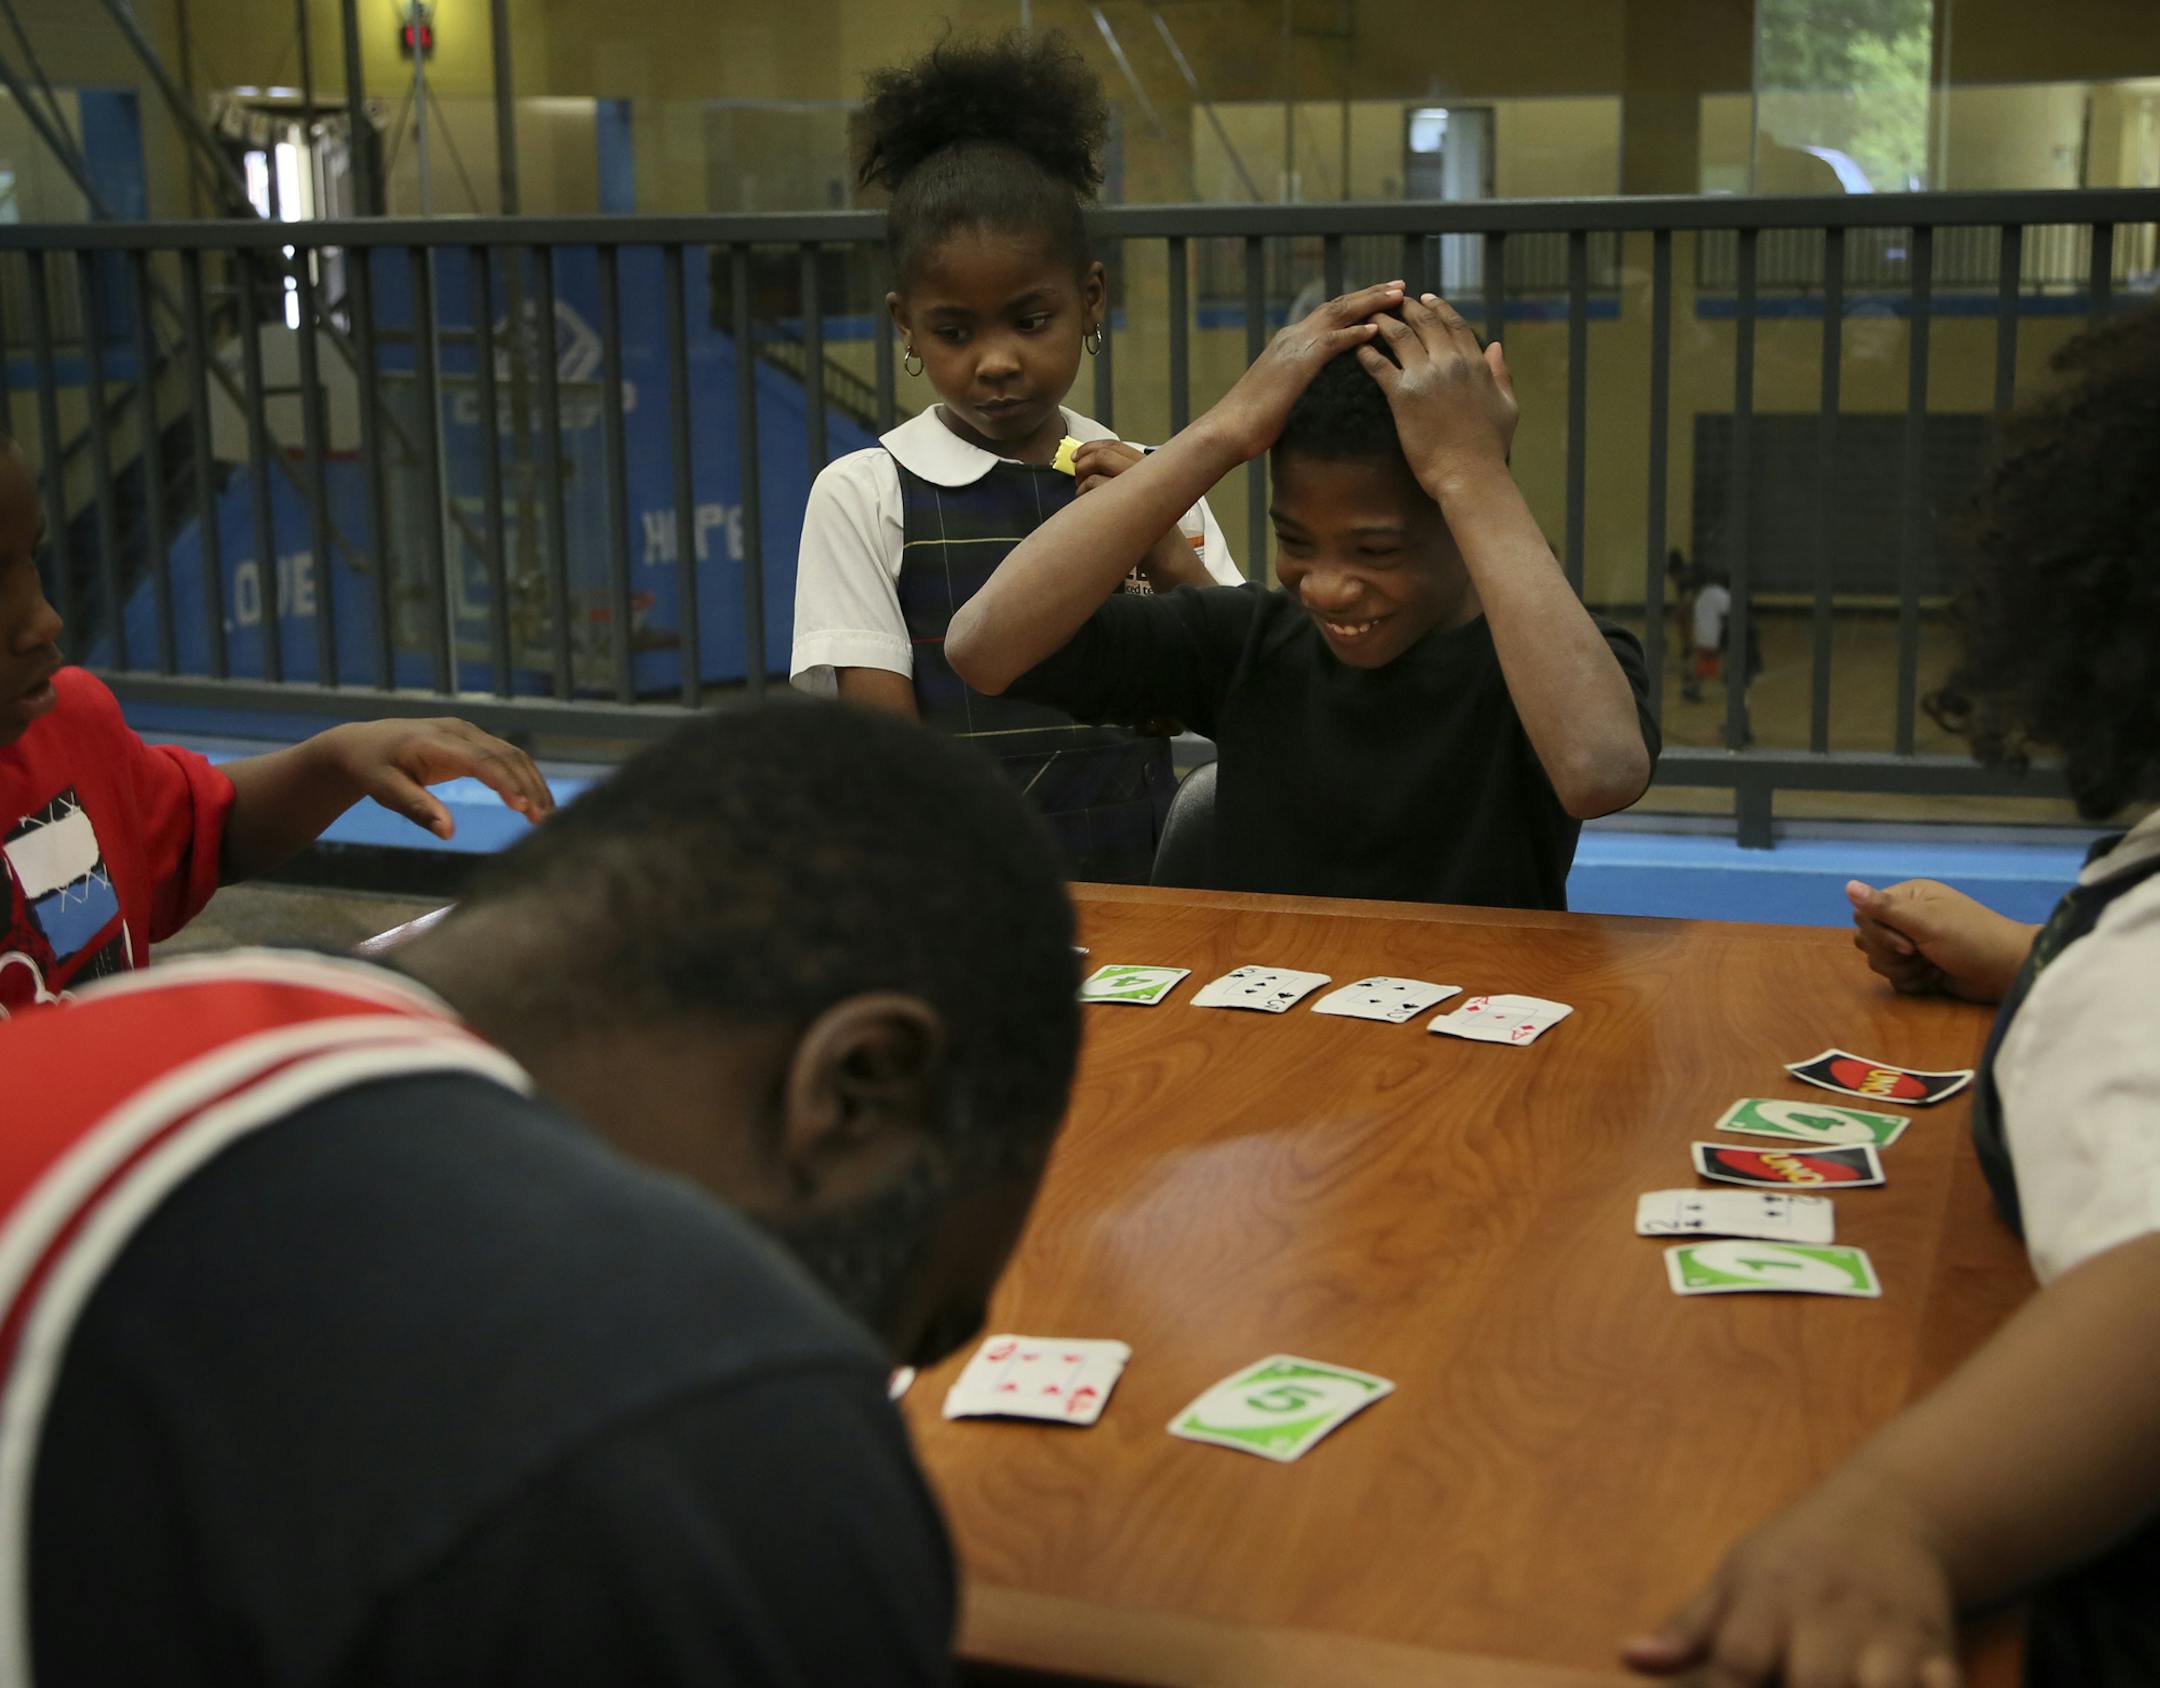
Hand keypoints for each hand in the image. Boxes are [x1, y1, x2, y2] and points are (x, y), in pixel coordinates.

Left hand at [318, 717, 552, 839]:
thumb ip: (418, 809)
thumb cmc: (372, 768)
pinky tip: (533, 801)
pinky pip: (506, 756)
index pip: (481, 760)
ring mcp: (468, 733)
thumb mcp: (386, 792)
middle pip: (506, 755)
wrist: (361, 744)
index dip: (505, 782)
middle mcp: (458, 731)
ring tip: (546, 815)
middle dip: (528, 787)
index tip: (523, 807)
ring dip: (532, 783)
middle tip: (544, 820)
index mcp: (435, 741)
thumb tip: (448, 833)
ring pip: (513, 754)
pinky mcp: (473, 741)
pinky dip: (524, 777)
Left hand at [1073, 441, 1200, 586]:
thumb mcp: (1140, 497)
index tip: (1076, 457)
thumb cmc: (1150, 530)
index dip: (1090, 447)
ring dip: (1081, 484)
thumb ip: (1119, 480)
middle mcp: (1143, 470)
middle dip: (1083, 462)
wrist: (1168, 555)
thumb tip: (1086, 468)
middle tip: (1076, 478)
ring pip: (1095, 470)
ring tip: (1082, 498)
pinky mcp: (1127, 501)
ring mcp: (1136, 484)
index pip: (1115, 444)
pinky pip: (1095, 487)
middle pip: (1104, 452)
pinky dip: (1083, 496)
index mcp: (1147, 465)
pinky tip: (1087, 511)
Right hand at [1204, 281, 1404, 460]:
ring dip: (1370, 303)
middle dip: (1371, 293)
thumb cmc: (1253, 423)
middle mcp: (1292, 337)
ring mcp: (1292, 348)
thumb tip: (1317, 391)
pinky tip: (1376, 327)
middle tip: (1400, 285)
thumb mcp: (1284, 395)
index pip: (1331, 314)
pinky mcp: (1295, 365)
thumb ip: (1301, 383)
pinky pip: (1330, 343)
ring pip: (1338, 314)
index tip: (1385, 297)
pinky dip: (1354, 333)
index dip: (1359, 304)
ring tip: (1398, 295)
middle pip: (1339, 305)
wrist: (1226, 431)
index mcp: (1290, 343)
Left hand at [1356, 293, 1517, 503]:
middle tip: (1390, 301)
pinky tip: (1357, 347)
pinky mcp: (1402, 396)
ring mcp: (1426, 377)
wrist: (1470, 475)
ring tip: (1370, 316)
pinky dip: (1366, 352)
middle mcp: (1450, 363)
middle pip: (1424, 322)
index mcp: (1475, 363)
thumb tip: (1496, 346)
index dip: (1438, 307)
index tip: (1425, 298)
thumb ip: (1501, 373)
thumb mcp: (1507, 405)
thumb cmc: (1490, 447)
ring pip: (1399, 335)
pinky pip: (1379, 365)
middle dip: (1406, 307)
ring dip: (1383, 322)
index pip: (1454, 324)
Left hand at [1623, 1476, 1959, 1687]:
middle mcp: (1828, 1615)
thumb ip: (1689, 1627)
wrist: (1891, 1510)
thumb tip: (1629, 1658)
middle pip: (1815, 1681)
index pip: (1737, 1660)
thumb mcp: (1736, 1576)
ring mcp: (1887, 1634)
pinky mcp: (1938, 1650)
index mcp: (1769, 1597)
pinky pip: (1941, 1687)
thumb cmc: (1795, 1554)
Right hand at [1846, 879, 2037, 1004]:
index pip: (1863, 914)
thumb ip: (1885, 908)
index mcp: (1907, 897)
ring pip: (1878, 961)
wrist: (2007, 972)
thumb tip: (1847, 885)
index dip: (1879, 934)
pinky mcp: (1917, 968)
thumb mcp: (1927, 922)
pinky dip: (1912, 982)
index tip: (1908, 943)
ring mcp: (1911, 943)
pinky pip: (1893, 978)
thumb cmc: (1971, 939)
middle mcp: (1905, 918)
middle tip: (1922, 954)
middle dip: (1892, 954)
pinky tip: (1936, 978)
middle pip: (1867, 939)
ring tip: (1933, 967)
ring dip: (1904, 970)